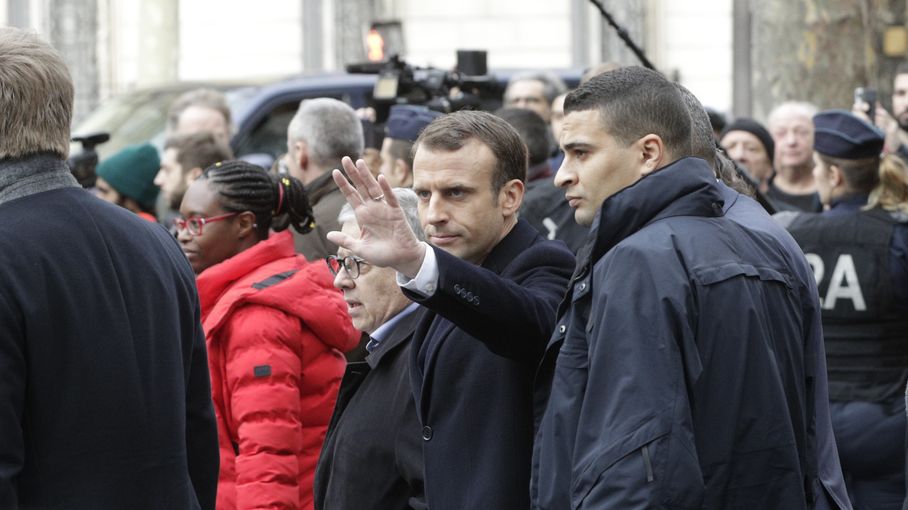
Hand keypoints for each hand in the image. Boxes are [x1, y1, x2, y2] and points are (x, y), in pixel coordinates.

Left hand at [327, 157, 425, 277]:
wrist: (402, 259)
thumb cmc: (382, 255)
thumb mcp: (360, 248)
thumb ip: (345, 240)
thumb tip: (328, 235)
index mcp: (363, 216)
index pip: (351, 196)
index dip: (343, 184)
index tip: (334, 172)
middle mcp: (372, 209)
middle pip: (361, 187)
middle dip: (353, 173)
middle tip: (345, 158)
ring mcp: (384, 209)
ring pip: (374, 188)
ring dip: (366, 176)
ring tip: (359, 162)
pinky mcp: (396, 212)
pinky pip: (390, 197)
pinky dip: (386, 188)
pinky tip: (380, 178)